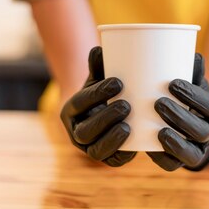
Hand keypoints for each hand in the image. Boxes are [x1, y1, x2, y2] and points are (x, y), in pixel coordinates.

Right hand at [60, 46, 135, 166]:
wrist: (104, 112)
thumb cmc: (103, 90)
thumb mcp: (99, 78)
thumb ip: (99, 65)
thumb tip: (100, 47)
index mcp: (71, 110)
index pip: (80, 103)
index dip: (97, 94)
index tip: (118, 82)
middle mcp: (76, 132)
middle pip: (86, 130)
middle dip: (105, 119)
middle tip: (127, 105)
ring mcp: (89, 149)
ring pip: (96, 150)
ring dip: (112, 139)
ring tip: (130, 126)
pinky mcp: (106, 158)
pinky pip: (112, 161)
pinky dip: (123, 155)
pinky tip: (137, 146)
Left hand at [147, 53, 208, 171]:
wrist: (198, 126)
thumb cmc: (192, 99)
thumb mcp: (196, 84)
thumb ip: (194, 72)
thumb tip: (194, 55)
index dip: (192, 96)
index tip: (172, 82)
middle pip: (200, 131)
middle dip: (179, 117)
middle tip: (157, 102)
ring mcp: (199, 151)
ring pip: (190, 152)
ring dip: (174, 142)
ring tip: (157, 130)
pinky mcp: (183, 162)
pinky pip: (174, 165)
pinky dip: (163, 158)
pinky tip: (150, 148)